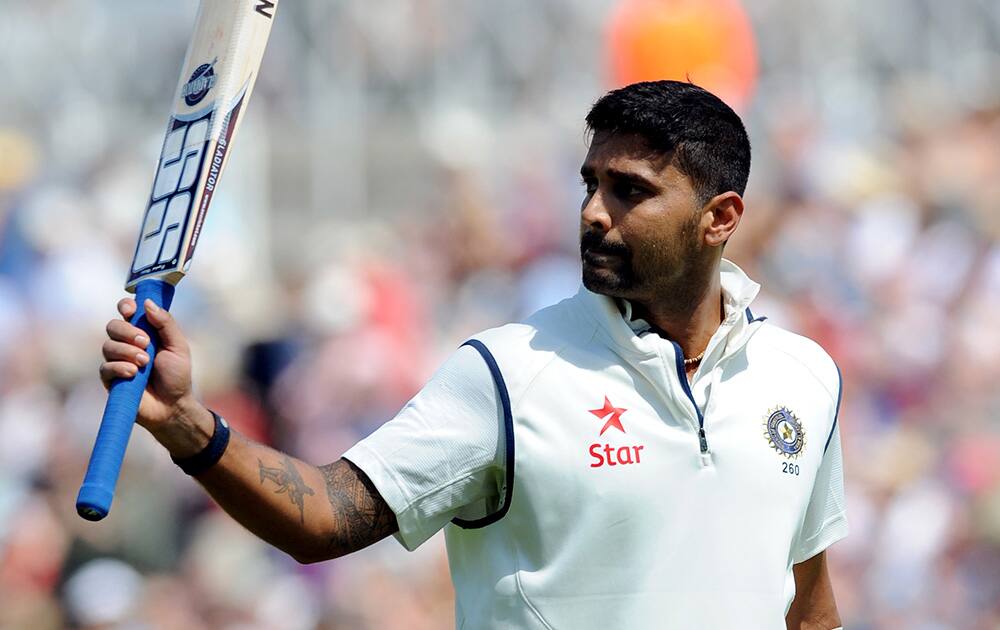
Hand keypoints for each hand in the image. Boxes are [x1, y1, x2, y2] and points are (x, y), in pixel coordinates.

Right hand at [99, 298, 211, 454]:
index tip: (131, 310)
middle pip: (113, 326)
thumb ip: (165, 323)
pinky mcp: (110, 379)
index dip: (125, 307)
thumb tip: (147, 302)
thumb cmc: (177, 375)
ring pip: (108, 346)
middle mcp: (127, 344)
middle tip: (146, 343)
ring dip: (127, 352)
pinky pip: (105, 367)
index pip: (126, 312)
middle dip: (127, 332)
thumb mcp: (178, 346)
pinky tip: (133, 374)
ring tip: (144, 363)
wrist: (173, 405)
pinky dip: (120, 367)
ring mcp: (117, 361)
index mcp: (143, 332)